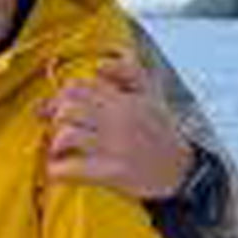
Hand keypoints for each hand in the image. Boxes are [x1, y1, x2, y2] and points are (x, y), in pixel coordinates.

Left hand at [42, 50, 192, 199]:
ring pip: (66, 135)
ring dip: (56, 144)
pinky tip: (63, 170)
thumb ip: (128, 73)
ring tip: (61, 151)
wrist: (183, 173)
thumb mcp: (152, 95)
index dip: (58, 97)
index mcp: (125, 100)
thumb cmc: (161, 134)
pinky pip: (71, 169)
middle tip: (58, 130)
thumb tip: (100, 64)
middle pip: (67, 109)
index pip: (78, 87)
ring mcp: (115, 147)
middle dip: (55, 120)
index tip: (54, 108)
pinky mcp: (112, 173)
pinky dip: (59, 170)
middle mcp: (120, 120)